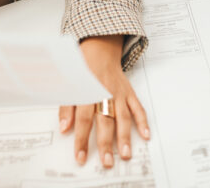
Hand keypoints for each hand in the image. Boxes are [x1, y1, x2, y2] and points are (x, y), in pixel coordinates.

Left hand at [59, 35, 150, 167]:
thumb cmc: (82, 66)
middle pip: (105, 121)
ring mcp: (119, 93)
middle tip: (107, 161)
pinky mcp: (129, 92)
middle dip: (106, 143)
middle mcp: (105, 92)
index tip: (80, 156)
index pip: (83, 119)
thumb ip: (66, 107)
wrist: (98, 48)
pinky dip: (143, 121)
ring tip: (126, 154)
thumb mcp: (68, 83)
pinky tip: (146, 134)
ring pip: (123, 117)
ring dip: (125, 137)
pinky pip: (137, 107)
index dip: (81, 139)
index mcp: (88, 91)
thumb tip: (64, 128)